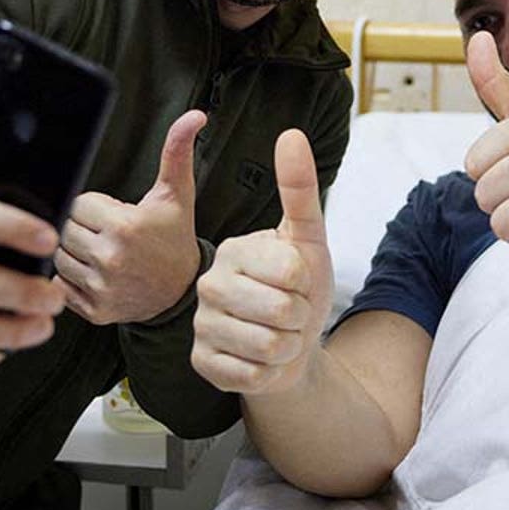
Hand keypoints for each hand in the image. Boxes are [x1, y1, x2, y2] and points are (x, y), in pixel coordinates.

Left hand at [54, 110, 206, 325]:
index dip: (95, 206)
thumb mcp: (176, 194)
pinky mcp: (94, 310)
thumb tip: (195, 116)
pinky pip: (60, 286)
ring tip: (99, 252)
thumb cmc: (174, 237)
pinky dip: (71, 280)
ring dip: (73, 252)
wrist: (183, 292)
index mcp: (125, 226)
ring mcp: (101, 288)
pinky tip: (95, 274)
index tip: (114, 214)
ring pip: (59, 257)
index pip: (78, 203)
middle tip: (105, 234)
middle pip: (64, 229)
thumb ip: (177, 151)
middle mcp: (110, 259)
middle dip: (82, 227)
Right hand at [191, 129, 330, 393]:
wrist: (291, 344)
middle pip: (281, 311)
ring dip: (288, 347)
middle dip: (301, 318)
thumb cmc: (298, 288)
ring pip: (269, 347)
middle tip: (290, 313)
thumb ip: (299, 188)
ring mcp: (200, 325)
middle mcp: (207, 284)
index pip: (291, 271)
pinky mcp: (202, 363)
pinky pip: (252, 375)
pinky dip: (270, 373)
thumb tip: (291, 134)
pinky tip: (262, 360)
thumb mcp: (307, 238)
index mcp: (233, 250)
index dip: (308, 284)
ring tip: (279, 336)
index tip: (297, 282)